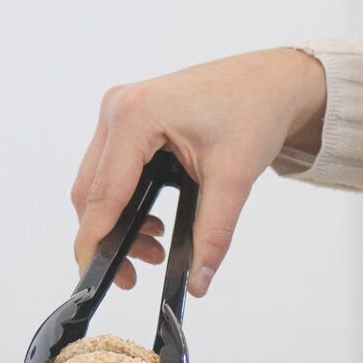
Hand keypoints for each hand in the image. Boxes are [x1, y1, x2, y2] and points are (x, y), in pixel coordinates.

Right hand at [69, 48, 325, 296]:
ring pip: (97, 182)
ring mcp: (119, 111)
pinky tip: (153, 222)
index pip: (102, 192)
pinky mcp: (128, 117)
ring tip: (155, 249)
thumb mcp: (234, 176)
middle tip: (136, 273)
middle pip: (90, 190)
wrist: (271, 81)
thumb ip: (213, 232)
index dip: (94, 239)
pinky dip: (124, 201)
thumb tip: (199, 281)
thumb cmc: (254, 110)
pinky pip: (110, 169)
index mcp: (135, 116)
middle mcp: (117, 109)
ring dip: (117, 221)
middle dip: (109, 236)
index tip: (91, 276)